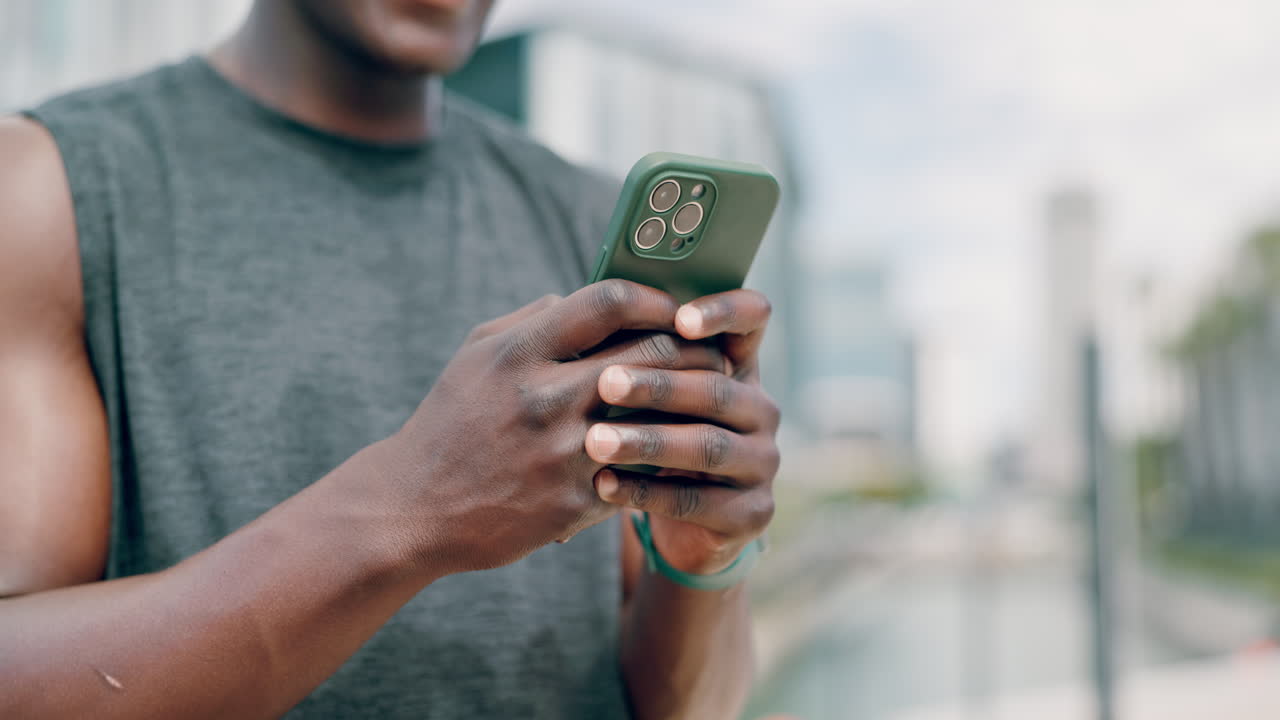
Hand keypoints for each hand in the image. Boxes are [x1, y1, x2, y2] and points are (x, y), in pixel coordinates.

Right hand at [385, 280, 723, 574]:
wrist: (414, 509)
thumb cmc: (451, 421)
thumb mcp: (477, 354)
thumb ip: (536, 320)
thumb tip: (595, 299)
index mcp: (519, 353)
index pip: (609, 302)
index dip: (656, 300)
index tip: (676, 309)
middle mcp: (543, 399)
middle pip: (649, 357)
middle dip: (692, 350)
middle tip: (712, 351)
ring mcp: (562, 455)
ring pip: (658, 418)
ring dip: (691, 407)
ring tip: (708, 399)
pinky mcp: (575, 504)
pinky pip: (641, 473)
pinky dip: (663, 460)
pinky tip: (679, 452)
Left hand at [584, 289, 779, 574]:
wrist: (681, 524)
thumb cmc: (654, 435)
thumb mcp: (651, 396)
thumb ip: (640, 355)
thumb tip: (589, 310)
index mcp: (740, 364)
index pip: (752, 317)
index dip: (723, 313)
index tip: (680, 320)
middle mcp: (761, 410)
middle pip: (717, 390)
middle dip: (659, 386)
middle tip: (606, 383)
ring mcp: (762, 463)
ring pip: (707, 447)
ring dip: (648, 441)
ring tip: (595, 441)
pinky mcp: (753, 514)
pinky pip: (696, 500)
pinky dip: (645, 493)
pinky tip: (603, 484)